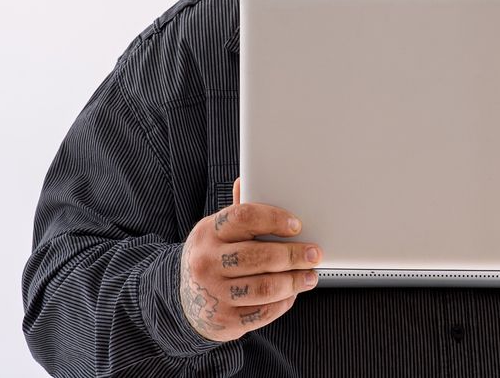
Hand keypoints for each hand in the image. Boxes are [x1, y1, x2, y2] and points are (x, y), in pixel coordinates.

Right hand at [178, 178, 322, 341]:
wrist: (185, 302)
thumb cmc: (212, 258)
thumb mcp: (217, 232)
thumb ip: (237, 211)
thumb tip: (245, 180)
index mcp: (208, 232)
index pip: (244, 217)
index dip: (275, 219)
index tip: (297, 226)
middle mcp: (207, 262)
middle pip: (260, 256)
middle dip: (294, 255)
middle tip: (314, 253)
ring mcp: (214, 293)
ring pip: (265, 288)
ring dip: (294, 281)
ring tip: (310, 276)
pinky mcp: (224, 319)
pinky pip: (262, 312)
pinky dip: (283, 303)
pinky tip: (291, 294)